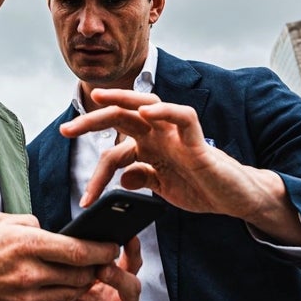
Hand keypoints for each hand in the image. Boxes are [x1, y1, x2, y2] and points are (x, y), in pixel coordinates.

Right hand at [0, 213, 121, 300]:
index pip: (79, 251)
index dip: (102, 250)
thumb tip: (52, 233)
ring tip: (79, 275)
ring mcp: (24, 297)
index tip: (112, 248)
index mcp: (27, 244)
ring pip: (67, 294)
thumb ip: (31, 224)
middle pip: (80, 276)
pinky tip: (45, 286)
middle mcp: (29, 273)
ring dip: (78, 285)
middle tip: (101, 263)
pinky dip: (49, 295)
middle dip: (95, 270)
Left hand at [60, 89, 300, 245]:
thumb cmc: (200, 187)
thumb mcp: (163, 189)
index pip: (114, 149)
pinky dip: (165, 111)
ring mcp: (177, 136)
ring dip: (121, 100)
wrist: (234, 198)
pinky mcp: (198, 141)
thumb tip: (121, 178)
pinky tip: (147, 113)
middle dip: (91, 120)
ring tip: (97, 100)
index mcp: (148, 148)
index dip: (96, 172)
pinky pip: (183, 117)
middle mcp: (159, 136)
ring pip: (146, 106)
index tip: (84, 199)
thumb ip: (142, 179)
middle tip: (65, 130)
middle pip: (121, 117)